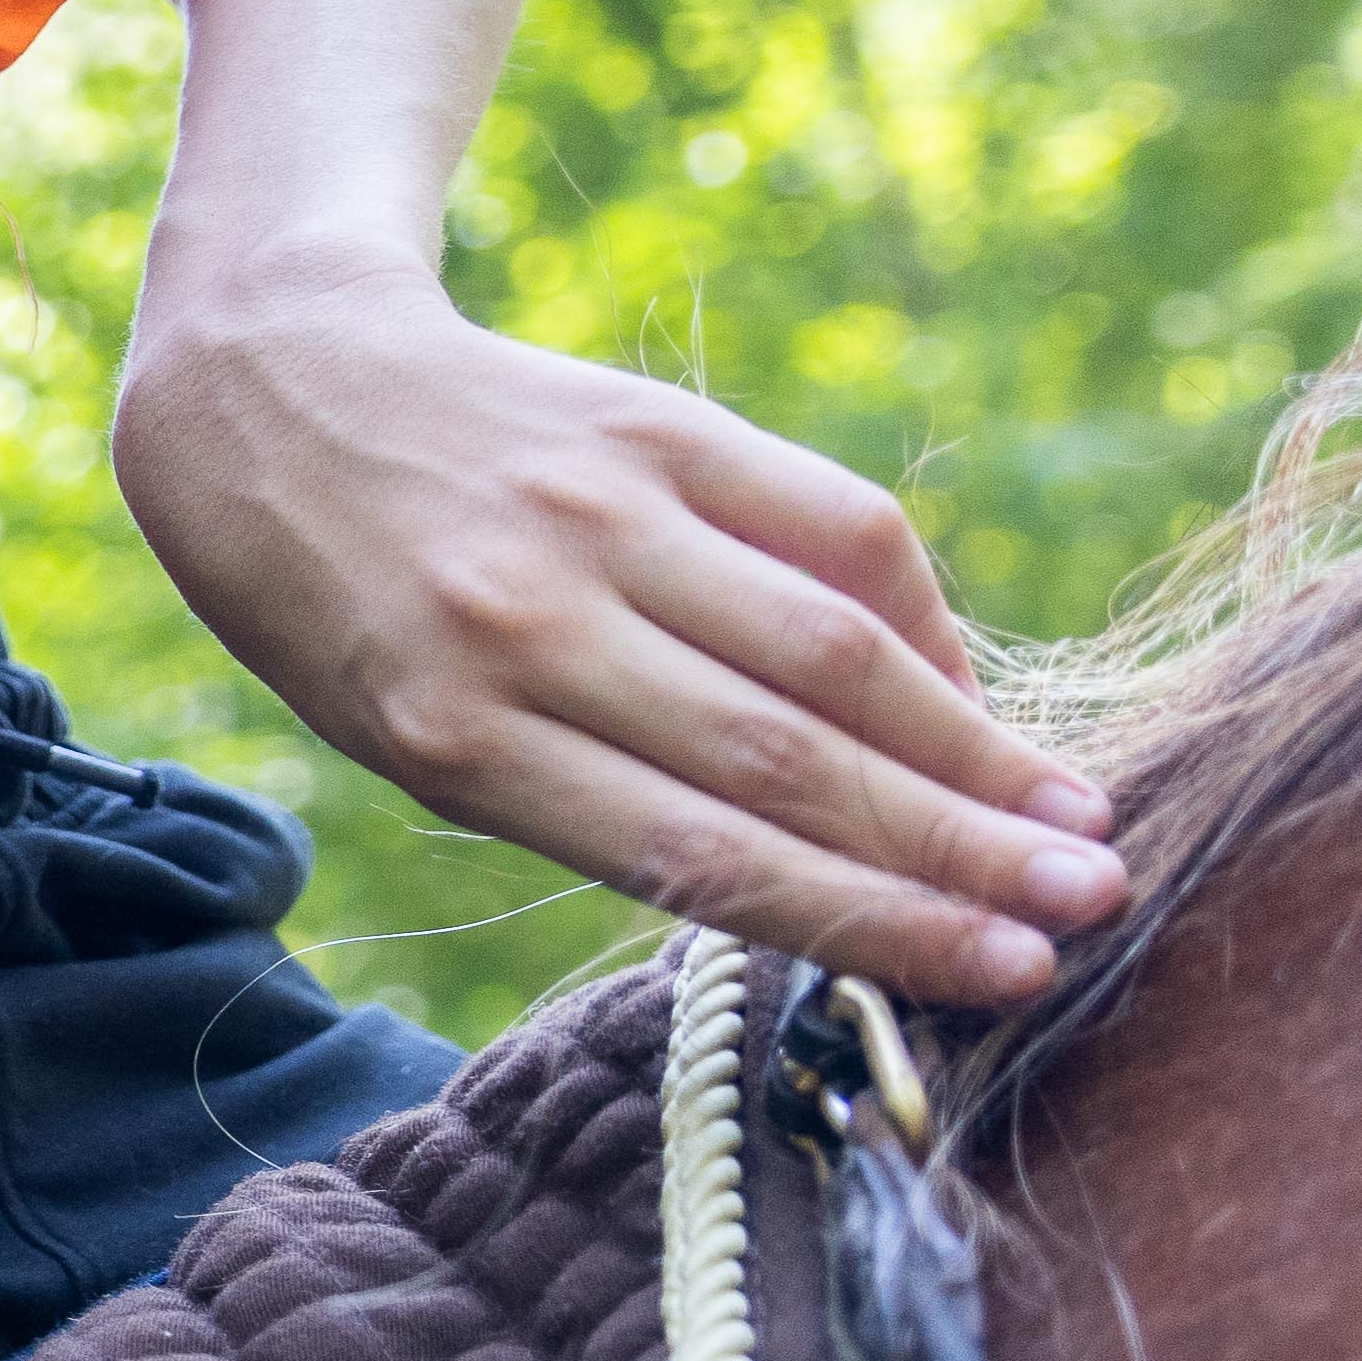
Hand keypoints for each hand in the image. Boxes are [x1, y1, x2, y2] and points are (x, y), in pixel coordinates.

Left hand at [119, 266, 1125, 1007]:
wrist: (268, 391)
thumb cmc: (354, 615)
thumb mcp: (421, 743)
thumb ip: (601, 798)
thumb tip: (826, 866)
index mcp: (456, 741)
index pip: (701, 854)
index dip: (867, 916)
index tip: (1002, 969)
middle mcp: (533, 629)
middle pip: (787, 758)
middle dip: (954, 847)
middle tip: (1093, 903)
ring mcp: (600, 519)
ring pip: (828, 648)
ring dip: (969, 744)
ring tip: (1077, 819)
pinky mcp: (655, 428)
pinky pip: (824, 523)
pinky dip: (917, 612)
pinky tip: (968, 694)